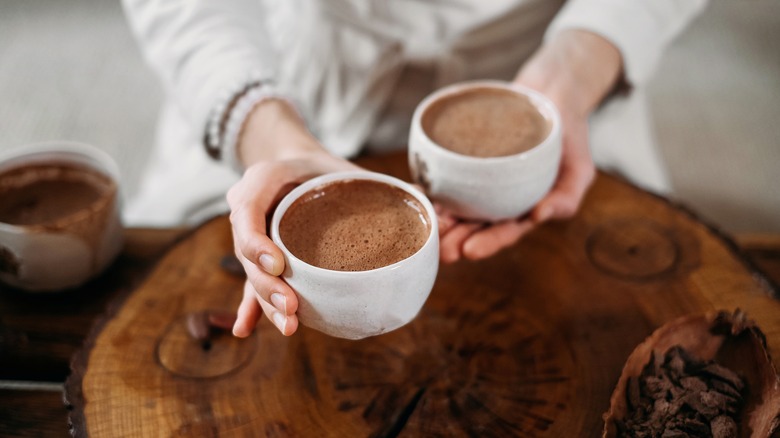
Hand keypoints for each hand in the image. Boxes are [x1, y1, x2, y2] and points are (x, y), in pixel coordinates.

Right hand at [228, 99, 359, 336]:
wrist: (298, 165)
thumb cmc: (322, 166)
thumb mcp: (340, 164)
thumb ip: (370, 182)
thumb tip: (423, 201)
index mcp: (263, 180)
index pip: (247, 211)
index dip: (256, 242)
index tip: (278, 265)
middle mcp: (251, 210)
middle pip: (247, 253)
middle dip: (268, 285)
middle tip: (291, 306)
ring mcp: (253, 237)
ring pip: (253, 274)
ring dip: (267, 304)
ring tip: (289, 325)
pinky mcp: (260, 258)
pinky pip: (254, 284)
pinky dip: (251, 308)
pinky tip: (246, 330)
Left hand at [439, 29, 622, 262]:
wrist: (551, 93)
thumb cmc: (569, 135)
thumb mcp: (579, 168)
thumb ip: (566, 197)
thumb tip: (539, 216)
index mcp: (523, 210)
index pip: (505, 232)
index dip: (488, 243)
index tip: (470, 251)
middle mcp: (497, 200)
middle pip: (474, 225)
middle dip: (456, 240)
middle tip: (441, 251)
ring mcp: (478, 180)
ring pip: (455, 204)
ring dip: (439, 218)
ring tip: (425, 227)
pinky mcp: (463, 159)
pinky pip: (444, 175)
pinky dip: (430, 185)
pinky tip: (417, 191)